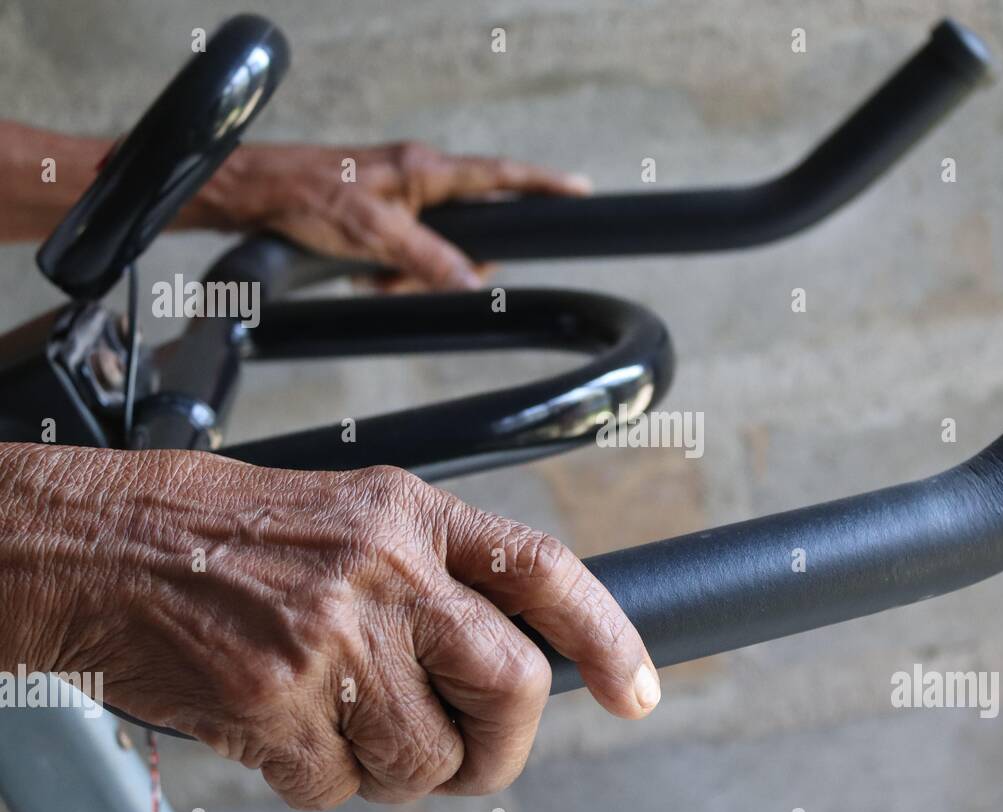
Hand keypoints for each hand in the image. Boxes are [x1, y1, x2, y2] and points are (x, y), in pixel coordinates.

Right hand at [1, 444, 658, 807]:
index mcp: (415, 516)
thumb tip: (515, 665)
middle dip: (504, 744)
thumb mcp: (361, 519)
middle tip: (475, 755)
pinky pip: (337, 787)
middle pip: (512, 686)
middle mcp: (384, 573)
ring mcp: (331, 640)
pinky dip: (321, 778)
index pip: (545, 572)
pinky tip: (285, 726)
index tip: (634, 690)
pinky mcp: (273, 703)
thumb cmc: (239, 535)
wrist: (113, 546)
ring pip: (424, 758)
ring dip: (395, 765)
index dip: (607, 636)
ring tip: (344, 720)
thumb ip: (441, 578)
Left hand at [186, 141, 591, 290]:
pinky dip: (392, 272)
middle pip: (468, 228)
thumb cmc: (307, 198)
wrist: (253, 195)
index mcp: (425, 169)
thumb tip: (473, 283)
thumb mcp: (374, 235)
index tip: (580, 189)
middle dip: (450, 264)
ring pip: (435, 247)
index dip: (543, 185)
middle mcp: (418, 176)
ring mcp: (400, 194)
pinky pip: (408, 252)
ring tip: (375, 279)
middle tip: (412, 281)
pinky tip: (365, 276)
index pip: (499, 176)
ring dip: (412, 274)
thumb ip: (430, 259)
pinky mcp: (381, 212)